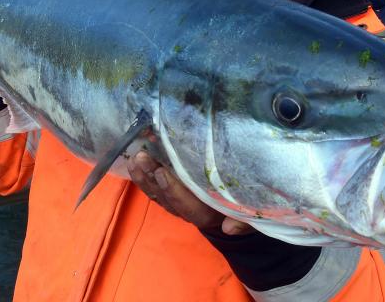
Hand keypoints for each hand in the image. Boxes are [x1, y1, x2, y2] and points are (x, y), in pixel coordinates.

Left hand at [128, 151, 253, 235]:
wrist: (238, 216)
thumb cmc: (246, 208)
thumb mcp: (251, 217)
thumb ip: (244, 221)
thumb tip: (229, 227)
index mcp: (207, 215)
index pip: (187, 205)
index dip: (173, 189)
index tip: (161, 172)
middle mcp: (189, 211)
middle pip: (167, 197)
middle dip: (152, 178)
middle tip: (141, 157)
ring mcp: (179, 204)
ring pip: (158, 194)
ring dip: (144, 178)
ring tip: (134, 159)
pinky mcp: (175, 196)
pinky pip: (157, 190)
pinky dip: (145, 178)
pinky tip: (136, 164)